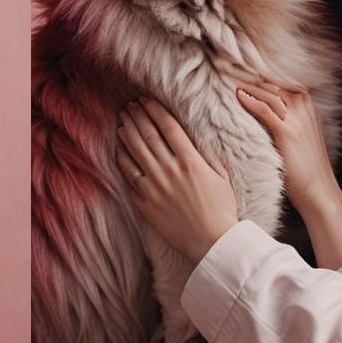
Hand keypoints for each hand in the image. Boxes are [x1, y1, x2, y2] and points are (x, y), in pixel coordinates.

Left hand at [118, 98, 238, 266]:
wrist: (213, 243)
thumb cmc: (221, 209)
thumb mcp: (221, 175)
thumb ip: (206, 153)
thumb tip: (194, 135)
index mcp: (191, 161)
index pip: (167, 126)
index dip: (154, 109)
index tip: (146, 99)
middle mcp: (170, 171)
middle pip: (148, 134)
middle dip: (137, 116)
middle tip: (130, 105)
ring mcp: (156, 187)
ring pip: (136, 152)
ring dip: (127, 133)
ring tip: (122, 121)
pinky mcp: (146, 203)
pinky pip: (129, 176)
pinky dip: (122, 159)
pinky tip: (119, 149)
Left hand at [236, 82, 340, 215]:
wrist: (318, 190)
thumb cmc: (306, 164)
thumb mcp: (300, 132)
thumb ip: (286, 115)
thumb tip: (261, 103)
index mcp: (306, 103)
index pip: (277, 82)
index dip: (256, 75)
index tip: (237, 68)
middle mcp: (303, 106)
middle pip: (270, 84)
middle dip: (249, 76)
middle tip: (228, 69)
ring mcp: (296, 117)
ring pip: (266, 93)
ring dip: (246, 85)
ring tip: (228, 78)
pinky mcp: (287, 131)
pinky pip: (264, 109)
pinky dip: (250, 101)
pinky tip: (238, 96)